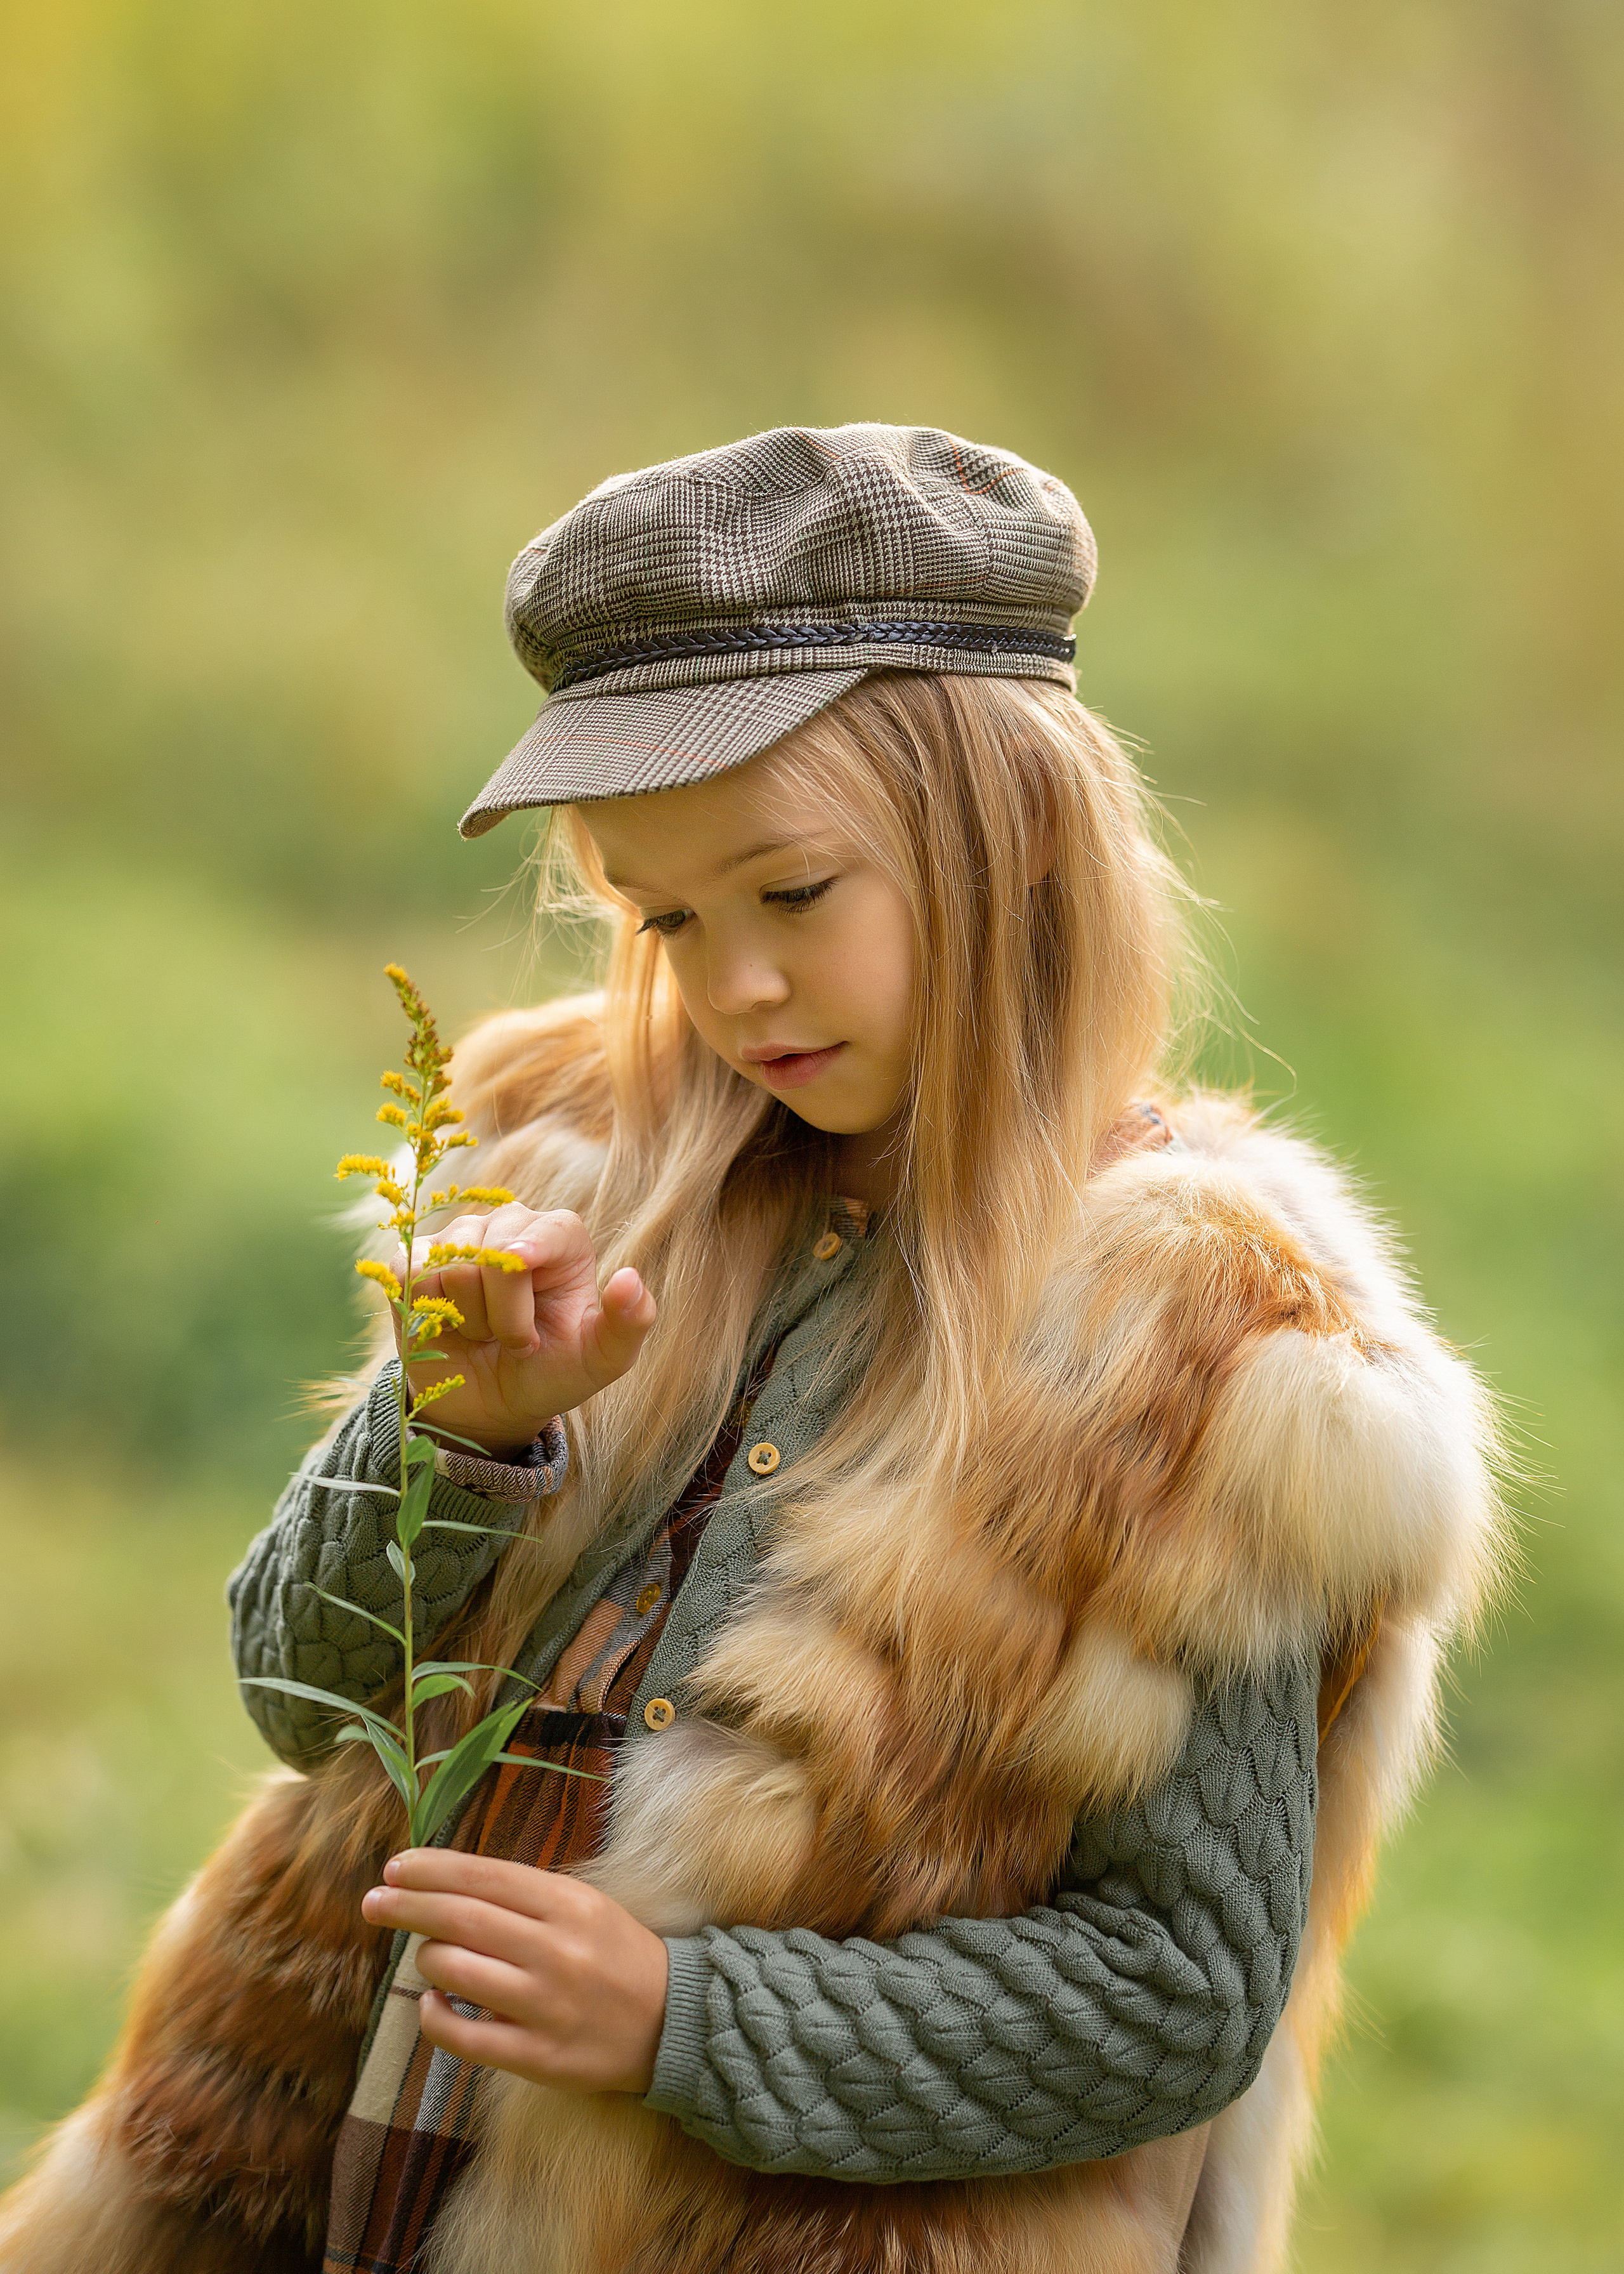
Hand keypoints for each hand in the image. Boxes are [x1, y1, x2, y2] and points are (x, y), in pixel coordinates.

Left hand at [360, 1850, 668, 2094]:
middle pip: (460, 1919)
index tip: (396, 1867)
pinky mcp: (537, 2057)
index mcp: (569, 1904)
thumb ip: (524, 1897)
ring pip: (456, 1972)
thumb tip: (447, 1885)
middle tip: (373, 1902)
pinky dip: (434, 2017)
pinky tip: (430, 2004)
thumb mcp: (585, 1906)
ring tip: (424, 1955)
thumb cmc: (618, 1955)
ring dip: (425, 1958)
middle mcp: (556, 1950)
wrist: (675, 2022)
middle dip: (406, 1906)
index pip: (484, 1877)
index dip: (432, 1869)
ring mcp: (545, 2006)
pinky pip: (464, 2036)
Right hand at [393, 1204, 655, 1454]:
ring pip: (452, 1266)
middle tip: (516, 1342)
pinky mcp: (414, 1258)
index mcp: (561, 1238)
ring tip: (483, 1333)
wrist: (492, 1404)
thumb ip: (629, 1324)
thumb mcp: (600, 1360)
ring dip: (468, 1321)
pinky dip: (427, 1313)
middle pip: (493, 1253)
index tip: (523, 1284)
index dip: (531, 1256)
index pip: (546, 1232)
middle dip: (503, 1317)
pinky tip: (446, 1325)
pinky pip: (412, 1273)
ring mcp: (459, 1237)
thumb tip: (630, 1278)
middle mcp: (511, 1224)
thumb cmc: (551, 1373)